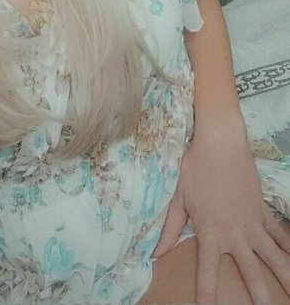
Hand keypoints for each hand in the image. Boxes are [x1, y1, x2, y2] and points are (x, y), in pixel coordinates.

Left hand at [152, 125, 289, 303]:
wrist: (220, 143)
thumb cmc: (195, 169)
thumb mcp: (179, 200)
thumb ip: (169, 230)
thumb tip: (155, 254)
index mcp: (211, 233)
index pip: (208, 273)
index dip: (208, 297)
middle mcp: (235, 234)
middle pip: (251, 274)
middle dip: (261, 297)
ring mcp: (252, 223)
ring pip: (273, 257)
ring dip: (285, 277)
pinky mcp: (262, 211)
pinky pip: (278, 234)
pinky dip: (287, 247)